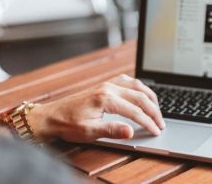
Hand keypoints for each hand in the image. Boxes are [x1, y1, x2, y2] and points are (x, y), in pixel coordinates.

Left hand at [27, 74, 165, 142]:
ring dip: (150, 97)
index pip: (135, 111)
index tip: (156, 131)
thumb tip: (131, 131)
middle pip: (140, 97)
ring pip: (137, 86)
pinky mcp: (105, 85)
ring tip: (157, 109)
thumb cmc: (67, 124)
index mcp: (105, 99)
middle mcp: (108, 88)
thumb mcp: (89, 132)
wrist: (50, 116)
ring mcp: (107, 84)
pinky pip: (128, 81)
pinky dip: (140, 87)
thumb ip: (112, 131)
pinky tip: (142, 94)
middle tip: (161, 124)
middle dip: (154, 111)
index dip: (148, 122)